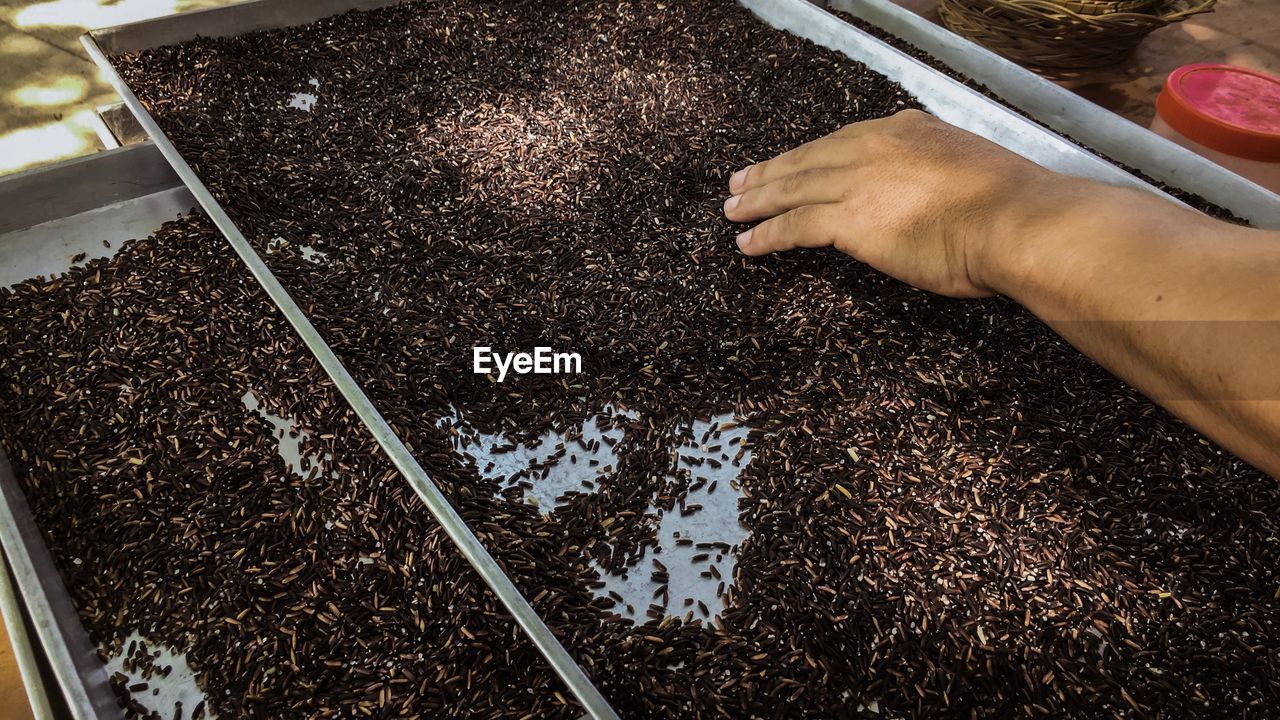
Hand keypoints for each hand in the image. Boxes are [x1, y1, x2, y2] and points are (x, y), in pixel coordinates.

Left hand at [722, 109, 1059, 297]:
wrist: (1016, 222)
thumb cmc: (1011, 208)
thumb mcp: (973, 173)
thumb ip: (941, 178)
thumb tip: (937, 200)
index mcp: (908, 130)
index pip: (845, 140)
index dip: (812, 154)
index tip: (792, 162)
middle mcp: (876, 147)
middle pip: (808, 159)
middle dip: (771, 172)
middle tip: (740, 181)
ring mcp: (859, 181)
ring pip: (793, 188)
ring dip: (758, 201)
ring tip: (732, 210)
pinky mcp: (849, 221)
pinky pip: (795, 226)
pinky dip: (767, 235)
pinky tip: (748, 244)